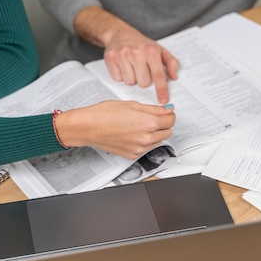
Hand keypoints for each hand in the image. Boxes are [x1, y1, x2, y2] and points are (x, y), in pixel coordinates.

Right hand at [56, 101, 175, 159]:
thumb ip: (154, 108)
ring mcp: (140, 148)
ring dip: (154, 134)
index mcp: (149, 122)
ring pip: (158, 141)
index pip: (171, 120)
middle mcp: (146, 138)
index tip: (163, 113)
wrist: (88, 127)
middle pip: (167, 132)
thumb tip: (168, 110)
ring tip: (138, 125)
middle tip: (150, 118)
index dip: (168, 114)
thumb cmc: (105, 113)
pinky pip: (146, 148)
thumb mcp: (132, 104)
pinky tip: (132, 134)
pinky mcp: (132, 155)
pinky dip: (143, 142)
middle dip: (163, 124)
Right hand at [73, 6, 179, 103]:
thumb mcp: (159, 50)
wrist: (120, 33)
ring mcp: (123, 55)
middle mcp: (137, 52)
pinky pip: (118, 79)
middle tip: (142, 69)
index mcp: (151, 51)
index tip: (163, 100)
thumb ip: (171, 62)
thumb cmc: (141, 45)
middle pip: (143, 83)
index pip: (158, 75)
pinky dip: (121, 75)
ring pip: (130, 82)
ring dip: (132, 78)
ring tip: (132, 67)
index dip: (161, 89)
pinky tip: (123, 66)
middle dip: (144, 80)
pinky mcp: (111, 58)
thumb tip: (174, 77)